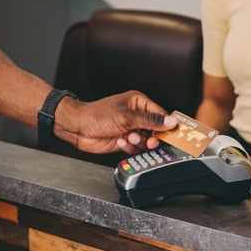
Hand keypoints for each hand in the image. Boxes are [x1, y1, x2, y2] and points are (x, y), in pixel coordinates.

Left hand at [55, 91, 177, 154]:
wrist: (78, 128)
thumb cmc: (97, 115)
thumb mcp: (127, 117)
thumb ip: (150, 121)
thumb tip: (170, 122)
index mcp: (138, 102)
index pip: (160, 114)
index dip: (166, 125)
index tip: (172, 134)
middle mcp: (136, 115)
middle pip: (155, 130)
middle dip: (152, 137)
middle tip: (150, 142)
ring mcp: (130, 128)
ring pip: (146, 140)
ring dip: (139, 142)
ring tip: (128, 137)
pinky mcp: (124, 140)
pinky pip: (136, 147)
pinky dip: (129, 146)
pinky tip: (120, 141)